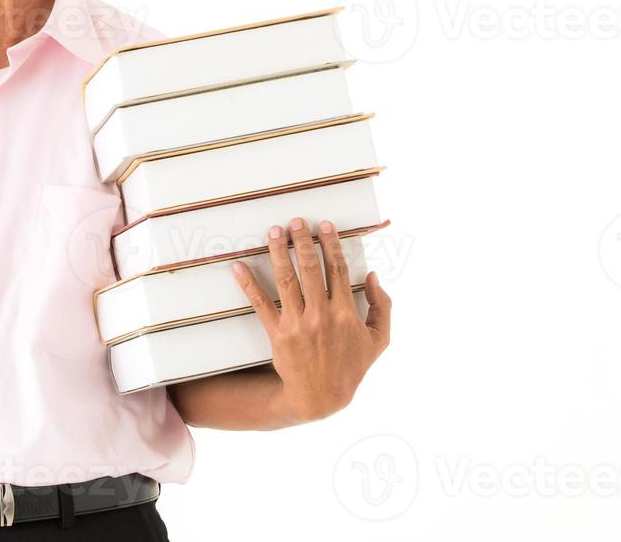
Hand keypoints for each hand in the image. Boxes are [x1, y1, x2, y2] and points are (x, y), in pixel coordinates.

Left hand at [231, 218, 391, 422]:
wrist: (321, 399)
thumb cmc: (351, 368)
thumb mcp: (378, 340)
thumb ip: (381, 307)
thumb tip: (373, 276)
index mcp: (345, 313)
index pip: (337, 269)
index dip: (331, 244)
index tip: (325, 225)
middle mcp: (321, 315)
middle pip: (310, 268)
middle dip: (302, 241)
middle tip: (296, 221)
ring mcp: (298, 324)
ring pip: (286, 280)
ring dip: (278, 252)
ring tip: (273, 231)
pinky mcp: (278, 334)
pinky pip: (261, 304)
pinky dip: (248, 284)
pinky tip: (238, 267)